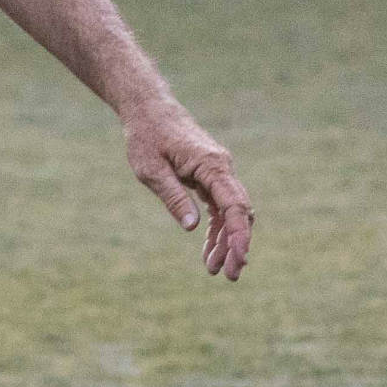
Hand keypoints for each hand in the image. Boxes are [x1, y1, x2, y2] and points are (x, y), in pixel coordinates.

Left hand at [125, 103, 252, 279]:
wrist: (149, 111)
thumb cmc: (147, 137)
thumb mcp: (151, 170)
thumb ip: (173, 197)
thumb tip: (192, 227)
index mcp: (211, 164)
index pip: (234, 204)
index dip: (238, 233)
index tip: (238, 257)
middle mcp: (221, 167)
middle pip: (239, 212)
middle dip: (237, 245)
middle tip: (229, 275)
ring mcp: (218, 172)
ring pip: (231, 212)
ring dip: (226, 241)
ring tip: (215, 269)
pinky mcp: (210, 177)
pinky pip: (220, 207)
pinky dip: (217, 229)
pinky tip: (209, 250)